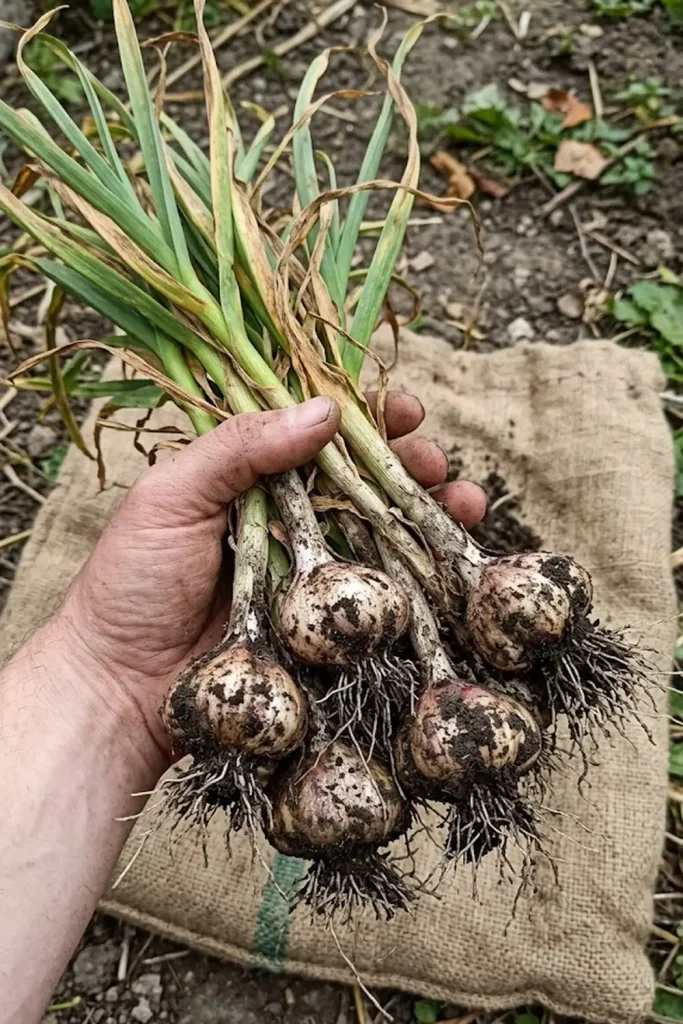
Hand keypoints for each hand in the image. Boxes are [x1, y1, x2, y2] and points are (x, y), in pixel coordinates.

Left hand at [56, 393, 485, 761]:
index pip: (318, 431)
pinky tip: (453, 565)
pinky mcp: (324, 622)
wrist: (119, 689)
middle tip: (435, 464)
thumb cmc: (132, 584)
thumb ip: (239, 447)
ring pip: (383, 531)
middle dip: (411, 464)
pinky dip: (421, 576)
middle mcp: (287, 517)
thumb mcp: (171, 496)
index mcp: (248, 475)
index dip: (367, 416)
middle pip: (364, 478)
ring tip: (464, 505)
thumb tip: (323, 410)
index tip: (406, 410)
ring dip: (430, 513)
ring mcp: (310, 571)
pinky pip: (379, 591)